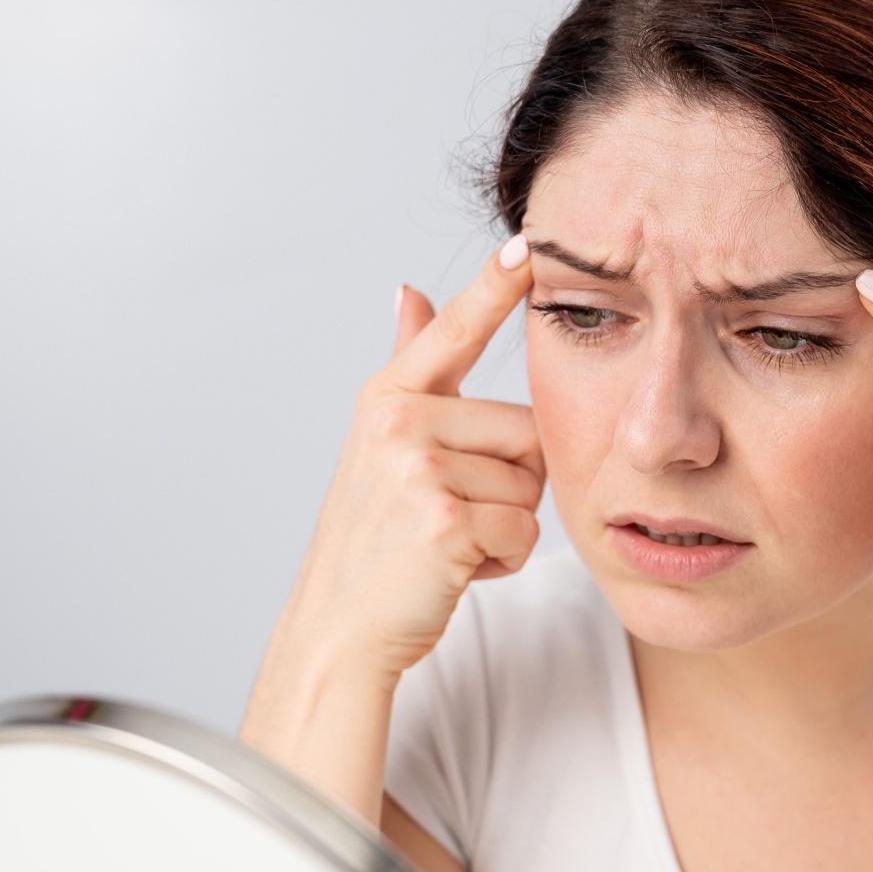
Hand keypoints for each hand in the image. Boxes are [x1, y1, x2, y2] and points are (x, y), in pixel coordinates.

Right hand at [280, 235, 544, 676]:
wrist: (339, 627)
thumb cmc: (372, 538)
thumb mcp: (380, 442)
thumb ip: (406, 364)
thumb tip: (408, 290)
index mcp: (389, 397)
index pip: (453, 332)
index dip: (494, 287)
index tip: (528, 244)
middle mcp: (398, 422)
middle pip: (529, 432)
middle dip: (509, 484)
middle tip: (448, 514)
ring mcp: (418, 470)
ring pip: (533, 487)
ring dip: (506, 526)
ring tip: (447, 542)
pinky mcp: (444, 521)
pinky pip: (525, 530)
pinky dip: (504, 560)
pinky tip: (454, 569)